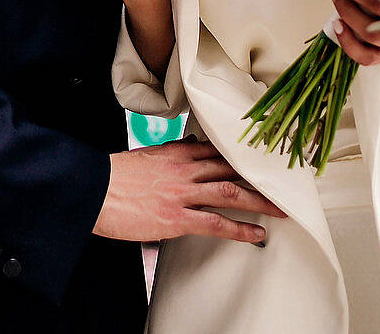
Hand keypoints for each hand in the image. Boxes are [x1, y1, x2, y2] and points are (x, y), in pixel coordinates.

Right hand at [93, 141, 287, 244]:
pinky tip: (257, 235)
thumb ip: (173, 151)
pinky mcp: (177, 218)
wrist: (95, 190)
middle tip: (284, 184)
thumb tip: (191, 145)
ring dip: (260, 202)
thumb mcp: (149, 155)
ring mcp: (184, 193)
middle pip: (232, 170)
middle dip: (260, 178)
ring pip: (231, 193)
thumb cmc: (116, 176)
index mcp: (179, 152)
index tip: (263, 161)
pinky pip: (216, 223)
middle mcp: (186, 169)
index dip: (244, 157)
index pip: (220, 151)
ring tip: (281, 210)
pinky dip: (240, 230)